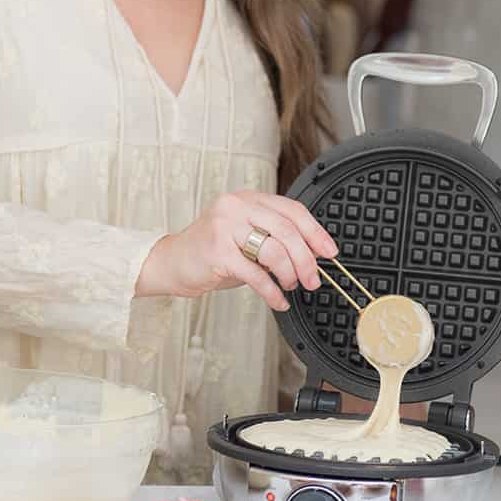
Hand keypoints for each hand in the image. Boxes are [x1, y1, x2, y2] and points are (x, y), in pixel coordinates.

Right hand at [135, 191, 338, 311]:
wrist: (171, 263)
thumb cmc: (212, 251)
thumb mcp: (245, 236)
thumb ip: (273, 237)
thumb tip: (311, 255)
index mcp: (248, 199)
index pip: (292, 210)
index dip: (315, 232)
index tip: (329, 252)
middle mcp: (236, 207)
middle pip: (287, 230)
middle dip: (306, 259)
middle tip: (314, 279)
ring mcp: (225, 227)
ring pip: (274, 250)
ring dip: (290, 274)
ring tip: (290, 286)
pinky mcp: (218, 252)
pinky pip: (256, 274)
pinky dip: (272, 291)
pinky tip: (278, 300)